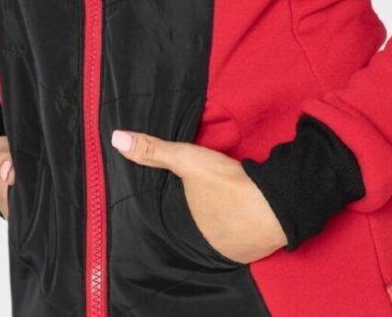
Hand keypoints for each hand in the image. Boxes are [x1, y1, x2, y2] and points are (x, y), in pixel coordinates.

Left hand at [110, 128, 287, 264]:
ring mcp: (227, 254)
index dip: (167, 210)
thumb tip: (116, 138)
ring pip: (212, 236)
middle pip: (190, 230)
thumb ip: (153, 150)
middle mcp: (202, 250)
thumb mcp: (187, 160)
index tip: (167, 199)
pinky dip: (232, 229)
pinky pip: (234, 240)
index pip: (167, 224)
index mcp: (183, 233)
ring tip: (210, 206)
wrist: (276, 203)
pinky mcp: (249, 252)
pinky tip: (233, 215)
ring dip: (212, 224)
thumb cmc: (227, 184)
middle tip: (190, 199)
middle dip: (190, 217)